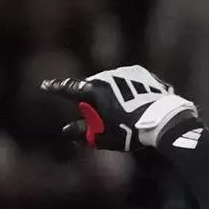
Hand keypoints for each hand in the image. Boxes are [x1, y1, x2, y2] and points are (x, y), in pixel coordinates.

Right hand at [40, 65, 197, 151]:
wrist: (162, 119)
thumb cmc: (129, 130)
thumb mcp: (104, 136)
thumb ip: (83, 131)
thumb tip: (66, 130)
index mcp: (95, 91)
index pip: (70, 89)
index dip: (56, 88)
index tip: (45, 85)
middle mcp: (109, 76)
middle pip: (93, 87)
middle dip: (92, 99)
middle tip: (100, 116)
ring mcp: (127, 72)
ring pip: (112, 83)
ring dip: (112, 95)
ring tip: (124, 113)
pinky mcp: (142, 73)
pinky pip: (129, 82)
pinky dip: (128, 92)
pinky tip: (136, 106)